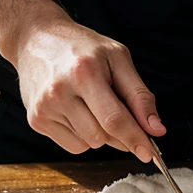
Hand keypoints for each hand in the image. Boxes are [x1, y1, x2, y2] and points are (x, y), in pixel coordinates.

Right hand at [12, 14, 164, 160]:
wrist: (36, 39)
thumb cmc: (81, 47)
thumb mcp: (117, 57)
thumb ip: (138, 95)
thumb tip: (156, 130)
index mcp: (84, 72)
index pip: (114, 119)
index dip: (135, 139)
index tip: (150, 153)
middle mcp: (60, 92)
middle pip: (102, 136)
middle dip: (119, 133)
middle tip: (120, 112)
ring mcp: (45, 108)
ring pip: (88, 144)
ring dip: (100, 132)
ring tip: (91, 102)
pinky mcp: (36, 120)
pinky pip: (72, 146)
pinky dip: (83, 136)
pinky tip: (77, 110)